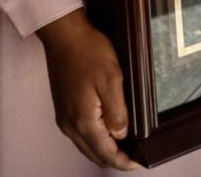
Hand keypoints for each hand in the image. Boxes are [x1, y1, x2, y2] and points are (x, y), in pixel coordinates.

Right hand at [36, 9, 138, 169]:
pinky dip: (94, 139)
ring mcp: (64, 118)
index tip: (137, 163)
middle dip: (113, 159)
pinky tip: (105, 131)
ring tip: (123, 145)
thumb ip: (117, 112)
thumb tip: (121, 134)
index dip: (123, 162)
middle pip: (94, 154)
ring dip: (103, 150)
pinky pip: (79, 134)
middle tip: (133, 156)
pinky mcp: (63, 109)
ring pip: (85, 146)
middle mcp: (70, 125)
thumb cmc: (87, 52)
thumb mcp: (111, 79)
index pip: (105, 153)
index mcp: (82, 120)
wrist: (64, 36)